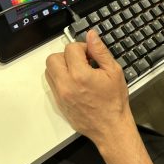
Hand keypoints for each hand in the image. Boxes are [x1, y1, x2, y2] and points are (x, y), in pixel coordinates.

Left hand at [45, 30, 133, 146]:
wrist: (110, 127)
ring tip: (78, 72)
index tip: (91, 56)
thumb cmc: (114, 101)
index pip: (71, 48)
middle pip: (53, 58)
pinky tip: (75, 83)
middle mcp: (66, 84)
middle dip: (67, 56)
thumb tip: (91, 35)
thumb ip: (100, 51)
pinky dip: (60, 78)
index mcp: (80, 75)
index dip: (83, 48)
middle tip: (82, 62)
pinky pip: (52, 84)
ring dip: (61, 66)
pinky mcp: (58, 103)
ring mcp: (60, 95)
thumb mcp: (114, 71)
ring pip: (49, 70)